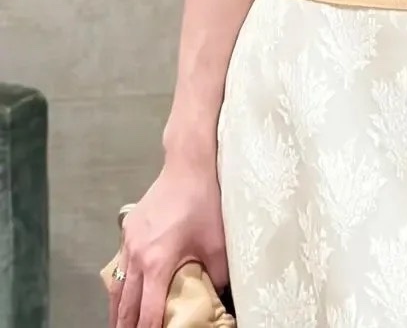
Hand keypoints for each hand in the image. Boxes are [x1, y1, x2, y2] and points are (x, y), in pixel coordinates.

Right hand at [109, 158, 227, 327]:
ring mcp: (128, 242)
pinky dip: (119, 286)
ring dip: (118, 311)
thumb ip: (217, 276)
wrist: (188, 164)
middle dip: (126, 326)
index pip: (148, 312)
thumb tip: (219, 297)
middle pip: (125, 305)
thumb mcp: (218, 243)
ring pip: (116, 288)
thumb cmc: (204, 200)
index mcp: (157, 263)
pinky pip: (118, 266)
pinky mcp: (127, 230)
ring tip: (121, 326)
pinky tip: (124, 294)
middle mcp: (137, 256)